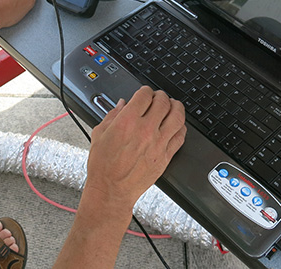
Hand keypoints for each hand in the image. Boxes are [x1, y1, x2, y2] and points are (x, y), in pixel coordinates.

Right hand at [84, 87, 185, 215]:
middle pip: (163, 102)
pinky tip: (177, 125)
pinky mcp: (166, 156)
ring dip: (176, 107)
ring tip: (173, 106)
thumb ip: (112, 115)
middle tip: (158, 98)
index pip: (145, 95)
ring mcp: (158, 143)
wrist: (112, 190)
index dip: (145, 91)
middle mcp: (145, 130)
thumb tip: (121, 104)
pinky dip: (181, 126)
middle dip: (161, 96)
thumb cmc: (103, 166)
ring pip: (177, 116)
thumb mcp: (99, 134)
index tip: (145, 93)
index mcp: (127, 121)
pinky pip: (180, 136)